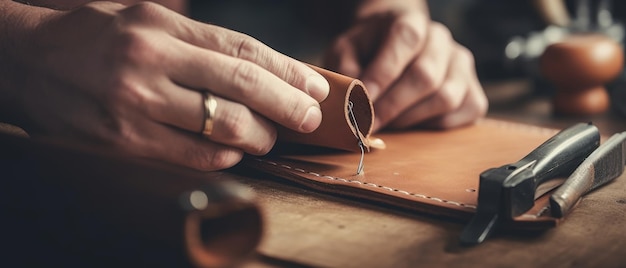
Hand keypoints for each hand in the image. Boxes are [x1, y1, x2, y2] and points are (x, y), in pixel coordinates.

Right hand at [2, 1, 328, 169]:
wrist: (26, 61)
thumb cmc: (93, 37)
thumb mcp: (144, 20)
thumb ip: (197, 42)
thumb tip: (258, 71)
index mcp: (161, 26)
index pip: (242, 50)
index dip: (287, 71)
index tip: (315, 87)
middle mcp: (151, 61)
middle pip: (242, 87)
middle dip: (288, 107)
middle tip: (310, 119)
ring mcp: (136, 103)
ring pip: (222, 127)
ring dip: (259, 137)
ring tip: (270, 138)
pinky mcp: (123, 140)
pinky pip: (192, 155)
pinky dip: (224, 156)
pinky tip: (233, 151)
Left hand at [323, 1, 486, 130]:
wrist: (392, 47)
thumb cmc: (367, 50)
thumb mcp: (346, 51)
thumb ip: (346, 68)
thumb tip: (356, 95)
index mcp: (411, 22)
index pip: (406, 41)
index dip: (383, 74)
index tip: (362, 101)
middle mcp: (441, 40)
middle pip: (426, 76)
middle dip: (393, 106)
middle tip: (369, 123)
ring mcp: (461, 65)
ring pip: (446, 98)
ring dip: (411, 118)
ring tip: (388, 122)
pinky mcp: (472, 91)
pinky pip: (462, 113)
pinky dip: (434, 126)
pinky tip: (413, 122)